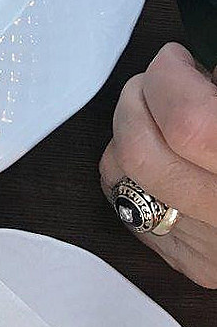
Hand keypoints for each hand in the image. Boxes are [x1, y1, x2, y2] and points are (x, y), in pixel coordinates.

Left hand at [100, 42, 216, 287]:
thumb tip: (199, 67)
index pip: (188, 124)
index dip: (170, 77)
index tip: (179, 59)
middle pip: (143, 152)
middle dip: (137, 99)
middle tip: (161, 80)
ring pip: (125, 179)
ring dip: (129, 133)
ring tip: (162, 114)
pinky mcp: (201, 268)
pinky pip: (133, 209)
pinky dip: (135, 172)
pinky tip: (168, 156)